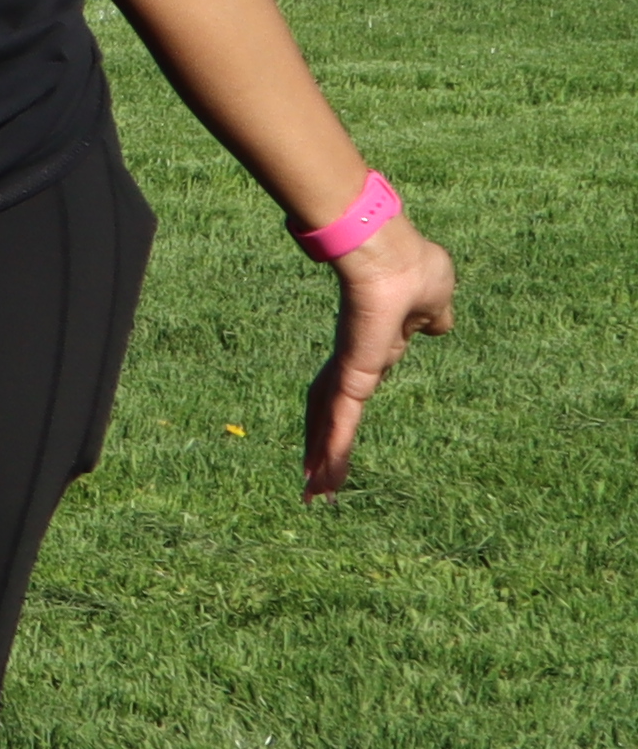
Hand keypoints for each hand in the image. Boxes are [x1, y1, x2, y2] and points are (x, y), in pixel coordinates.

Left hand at [308, 210, 454, 498]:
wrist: (389, 252)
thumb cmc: (410, 265)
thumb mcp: (434, 299)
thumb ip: (431, 318)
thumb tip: (437, 325)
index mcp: (370, 346)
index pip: (349, 388)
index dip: (341, 412)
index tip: (336, 432)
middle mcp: (352, 362)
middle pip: (329, 411)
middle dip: (322, 446)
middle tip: (312, 481)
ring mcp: (349, 370)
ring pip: (332, 424)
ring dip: (325, 461)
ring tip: (315, 496)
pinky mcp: (352, 376)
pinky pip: (342, 420)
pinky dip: (335, 449)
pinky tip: (327, 477)